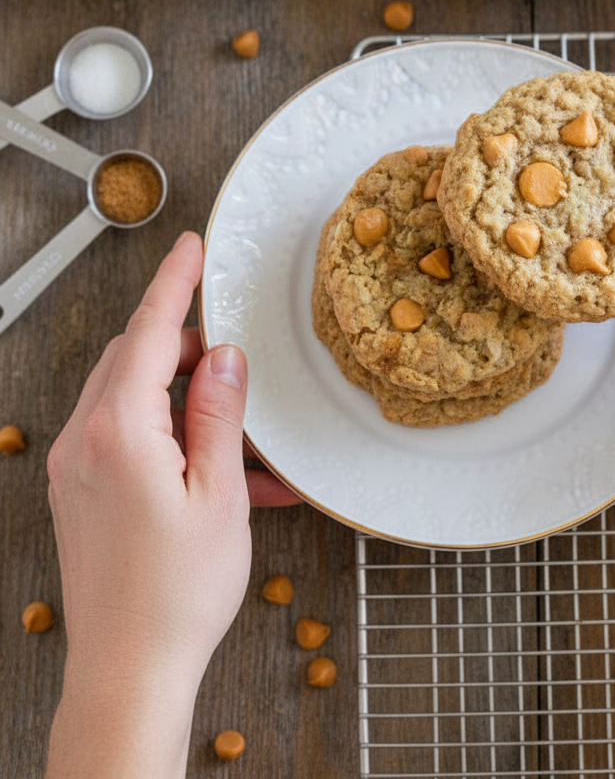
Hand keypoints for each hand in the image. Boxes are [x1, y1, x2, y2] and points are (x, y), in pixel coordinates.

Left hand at [46, 231, 297, 778]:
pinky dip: (165, 434)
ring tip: (232, 429)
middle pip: (132, 359)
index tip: (189, 248)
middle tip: (230, 360)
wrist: (128, 672)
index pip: (148, 332)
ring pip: (125, 395)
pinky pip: (121, 437)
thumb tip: (224, 356)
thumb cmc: (176, 594)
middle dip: (181, 346)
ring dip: (176, 394)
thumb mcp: (221, 494)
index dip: (173, 283)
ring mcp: (76, 469)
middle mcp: (85, 441)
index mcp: (120, 431)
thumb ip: (220, 414)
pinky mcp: (80, 495)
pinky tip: (214, 469)